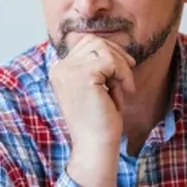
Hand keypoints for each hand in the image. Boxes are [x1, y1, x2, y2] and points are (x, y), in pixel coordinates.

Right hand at [49, 35, 136, 186]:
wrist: (95, 147)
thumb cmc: (99, 121)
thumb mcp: (96, 88)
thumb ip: (98, 66)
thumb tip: (116, 46)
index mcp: (59, 71)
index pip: (85, 42)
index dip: (109, 52)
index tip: (122, 71)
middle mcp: (59, 68)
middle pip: (94, 40)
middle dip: (117, 55)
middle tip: (127, 78)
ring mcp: (68, 71)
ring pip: (103, 47)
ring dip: (121, 65)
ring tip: (125, 87)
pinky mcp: (83, 75)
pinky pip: (111, 60)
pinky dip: (124, 73)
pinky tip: (126, 91)